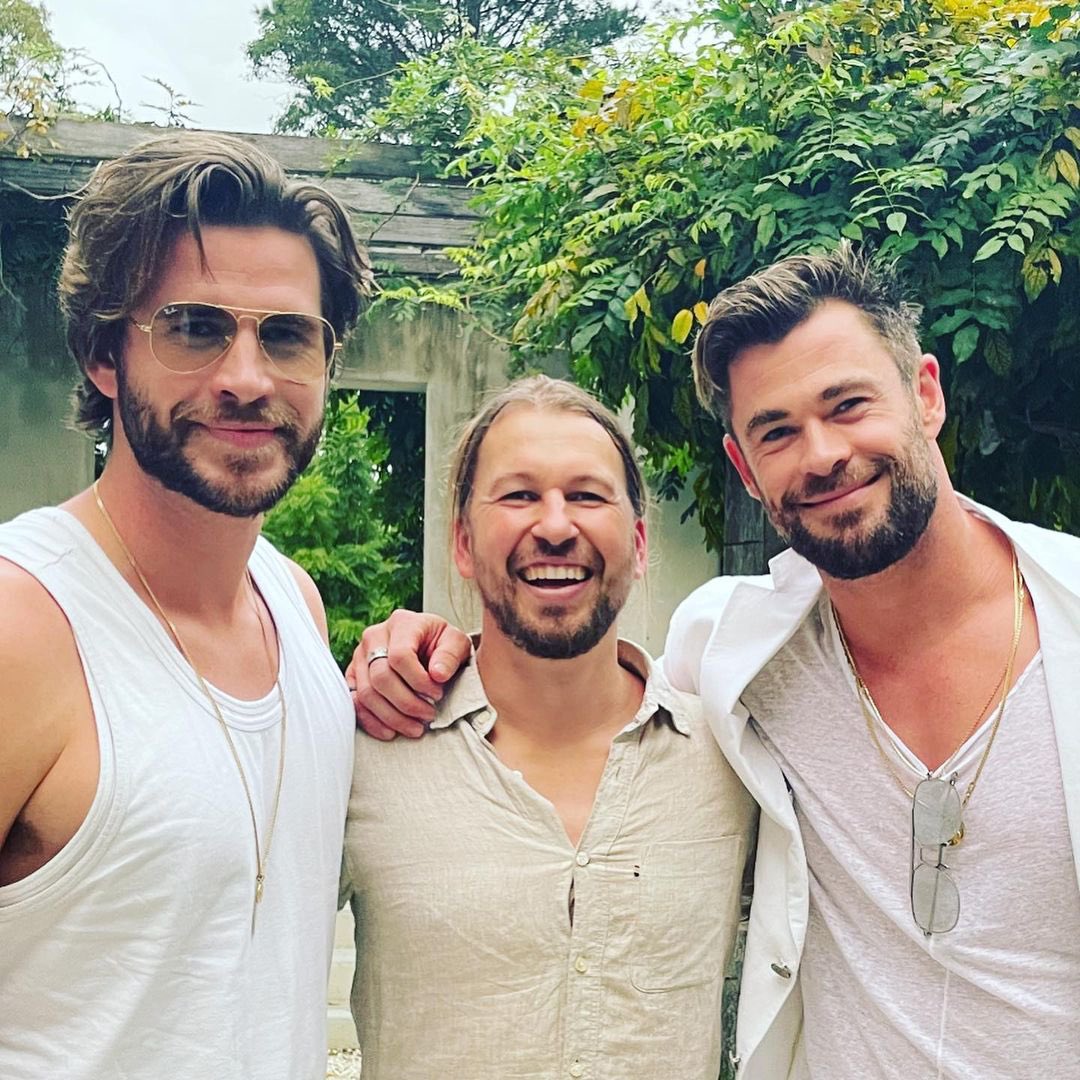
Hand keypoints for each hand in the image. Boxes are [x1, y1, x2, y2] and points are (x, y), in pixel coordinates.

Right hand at [346, 610, 471, 739]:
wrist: (427, 644)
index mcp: (401, 623)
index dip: (419, 682)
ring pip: (366, 693)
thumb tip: (437, 675)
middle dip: (407, 703)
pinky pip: (354, 702)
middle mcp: (375, 636)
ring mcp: (359, 656)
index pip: (400, 656)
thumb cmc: (442, 644)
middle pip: (381, 677)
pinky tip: (391, 732)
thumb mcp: (456, 642)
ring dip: (392, 717)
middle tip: (428, 716)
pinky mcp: (353, 675)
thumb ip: (450, 655)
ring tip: (416, 728)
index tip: (438, 695)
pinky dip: (371, 721)